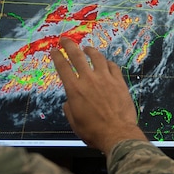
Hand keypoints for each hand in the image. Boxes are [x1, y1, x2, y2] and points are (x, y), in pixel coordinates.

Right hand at [50, 37, 146, 152]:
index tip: (54, 50)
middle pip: (77, 55)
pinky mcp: (119, 82)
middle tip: (65, 39)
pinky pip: (112, 66)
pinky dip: (107, 63)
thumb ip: (69, 108)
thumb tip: (69, 101)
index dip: (57, 56)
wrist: (117, 134)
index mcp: (74, 90)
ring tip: (87, 48)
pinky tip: (105, 63)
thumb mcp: (74, 121)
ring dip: (90, 50)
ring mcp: (105, 79)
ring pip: (97, 57)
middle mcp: (89, 80)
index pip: (62, 67)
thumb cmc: (94, 131)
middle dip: (69, 45)